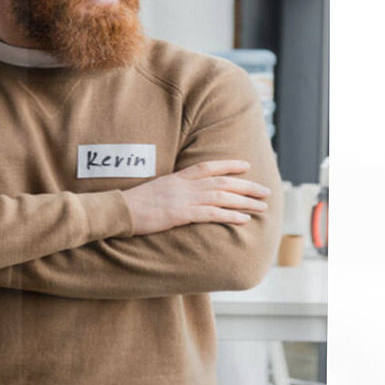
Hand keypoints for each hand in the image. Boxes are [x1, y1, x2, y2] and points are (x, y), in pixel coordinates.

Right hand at [122, 160, 269, 235]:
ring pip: (221, 197)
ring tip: (262, 206)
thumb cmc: (133, 204)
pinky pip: (210, 213)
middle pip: (221, 182)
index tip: (246, 166)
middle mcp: (183, 185)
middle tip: (265, 191)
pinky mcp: (180, 214)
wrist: (118, 210)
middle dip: (246, 186)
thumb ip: (172, 189)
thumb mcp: (155, 190)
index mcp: (177, 177)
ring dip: (244, 202)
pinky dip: (229, 215)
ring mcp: (182, 199)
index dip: (229, 165)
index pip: (207, 166)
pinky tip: (243, 219)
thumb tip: (184, 194)